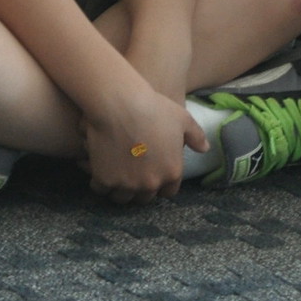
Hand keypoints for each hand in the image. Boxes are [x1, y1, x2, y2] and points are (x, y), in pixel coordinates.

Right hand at [80, 82, 206, 203]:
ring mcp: (127, 184)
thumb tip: (205, 148)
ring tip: (113, 175)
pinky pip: (100, 188)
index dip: (159, 183)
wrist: (120, 103)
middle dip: (138, 188)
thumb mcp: (182, 118)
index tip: (151, 173)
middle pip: (144, 197)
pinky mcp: (105, 179)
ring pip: (121, 197)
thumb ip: (196, 135)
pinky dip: (98, 181)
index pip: (167, 192)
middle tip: (130, 174)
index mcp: (172, 172)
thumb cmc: (153, 107)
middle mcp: (150, 183)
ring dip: (118, 189)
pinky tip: (96, 169)